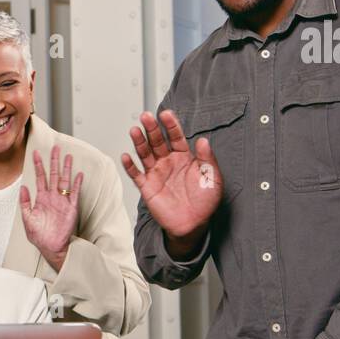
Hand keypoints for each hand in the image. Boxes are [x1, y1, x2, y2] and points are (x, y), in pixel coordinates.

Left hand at [20, 146, 82, 271]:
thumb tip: (23, 187)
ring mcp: (62, 201)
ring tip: (68, 156)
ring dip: (66, 169)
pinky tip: (78, 174)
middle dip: (54, 161)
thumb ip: (25, 203)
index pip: (40, 178)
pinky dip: (76, 184)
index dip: (38, 165)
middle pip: (54, 175)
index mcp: (41, 199)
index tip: (36, 153)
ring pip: (65, 181)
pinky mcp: (71, 208)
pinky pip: (74, 194)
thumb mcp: (27, 219)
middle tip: (55, 148)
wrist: (51, 247)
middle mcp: (52, 197)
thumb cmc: (39, 236)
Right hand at [121, 110, 221, 256]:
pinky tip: (126, 156)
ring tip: (135, 130)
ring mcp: (156, 174)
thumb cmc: (204, 202)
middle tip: (146, 117)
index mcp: (184, 158)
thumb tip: (203, 140)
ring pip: (145, 154)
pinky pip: (136, 174)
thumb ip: (208, 159)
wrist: (193, 224)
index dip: (171, 125)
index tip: (166, 114)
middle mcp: (168, 163)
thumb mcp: (213, 178)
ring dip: (139, 142)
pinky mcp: (147, 187)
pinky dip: (130, 166)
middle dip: (151, 128)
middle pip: (157, 141)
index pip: (175, 137)